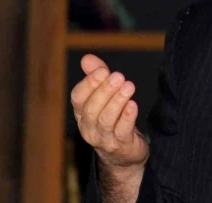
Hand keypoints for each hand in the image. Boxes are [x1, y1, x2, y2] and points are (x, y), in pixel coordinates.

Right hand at [70, 54, 148, 173]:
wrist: (124, 154)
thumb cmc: (113, 119)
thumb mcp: (104, 97)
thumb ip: (97, 76)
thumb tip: (87, 58)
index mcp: (82, 114)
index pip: (78, 98)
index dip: (89, 84)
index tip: (103, 70)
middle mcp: (88, 127)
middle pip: (92, 109)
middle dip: (104, 91)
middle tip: (118, 76)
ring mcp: (103, 139)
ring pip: (106, 120)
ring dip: (117, 101)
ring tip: (128, 86)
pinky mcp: (121, 145)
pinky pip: (122, 131)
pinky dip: (127, 117)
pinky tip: (133, 105)